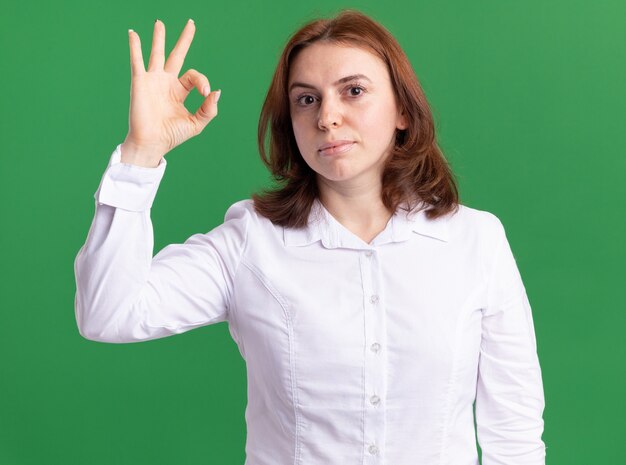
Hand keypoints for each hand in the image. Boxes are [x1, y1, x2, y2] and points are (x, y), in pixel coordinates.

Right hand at [121, 19, 220, 166]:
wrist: (152, 143)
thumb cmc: (172, 136)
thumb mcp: (196, 124)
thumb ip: (208, 109)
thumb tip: (216, 91)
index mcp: (179, 92)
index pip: (194, 77)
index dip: (203, 81)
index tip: (206, 94)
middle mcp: (166, 83)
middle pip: (177, 56)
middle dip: (184, 40)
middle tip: (191, 23)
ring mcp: (153, 81)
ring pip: (157, 54)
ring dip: (159, 38)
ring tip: (160, 22)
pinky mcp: (140, 82)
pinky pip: (137, 60)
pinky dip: (135, 46)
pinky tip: (133, 33)